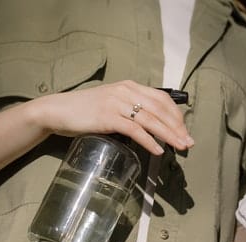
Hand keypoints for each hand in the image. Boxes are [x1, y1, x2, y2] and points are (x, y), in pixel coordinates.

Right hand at [31, 80, 193, 154]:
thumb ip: (130, 109)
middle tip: (188, 142)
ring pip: (150, 120)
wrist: (57, 111)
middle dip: (177, 127)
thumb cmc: (85, 111)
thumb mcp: (112, 103)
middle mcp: (126, 91)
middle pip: (160, 109)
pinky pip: (134, 130)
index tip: (184, 130)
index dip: (176, 115)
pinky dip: (148, 140)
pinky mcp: (108, 117)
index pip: (161, 98)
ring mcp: (116, 103)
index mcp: (129, 86)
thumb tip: (151, 125)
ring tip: (180, 147)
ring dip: (168, 135)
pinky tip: (157, 150)